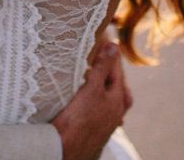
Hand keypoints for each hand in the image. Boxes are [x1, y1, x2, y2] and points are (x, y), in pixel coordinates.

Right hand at [51, 43, 131, 159]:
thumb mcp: (92, 89)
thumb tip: (114, 47)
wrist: (65, 150)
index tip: (105, 36)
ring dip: (105, 83)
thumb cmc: (79, 120)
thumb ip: (103, 68)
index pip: (117, 68)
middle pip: (117, 83)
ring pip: (111, 97)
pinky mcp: (96, 128)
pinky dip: (98, 98)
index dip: (110, 51)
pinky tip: (92, 98)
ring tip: (98, 72)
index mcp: (118, 99)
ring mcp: (107, 121)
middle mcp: (116, 111)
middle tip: (103, 51)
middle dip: (111, 67)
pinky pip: (101, 108)